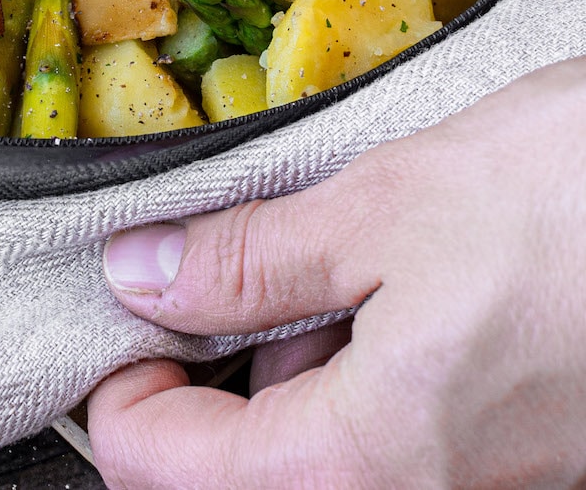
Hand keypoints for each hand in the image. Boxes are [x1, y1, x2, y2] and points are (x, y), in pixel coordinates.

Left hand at [89, 58, 585, 489]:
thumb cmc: (573, 199)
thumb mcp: (384, 207)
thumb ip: (249, 262)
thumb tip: (139, 277)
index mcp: (371, 462)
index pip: (170, 475)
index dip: (121, 395)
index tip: (122, 311)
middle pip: (246, 474)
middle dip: (210, 372)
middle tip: (221, 261)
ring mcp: (475, 476)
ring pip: (322, 450)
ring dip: (290, 361)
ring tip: (323, 252)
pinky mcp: (513, 444)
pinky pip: (395, 430)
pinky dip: (359, 359)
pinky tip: (388, 274)